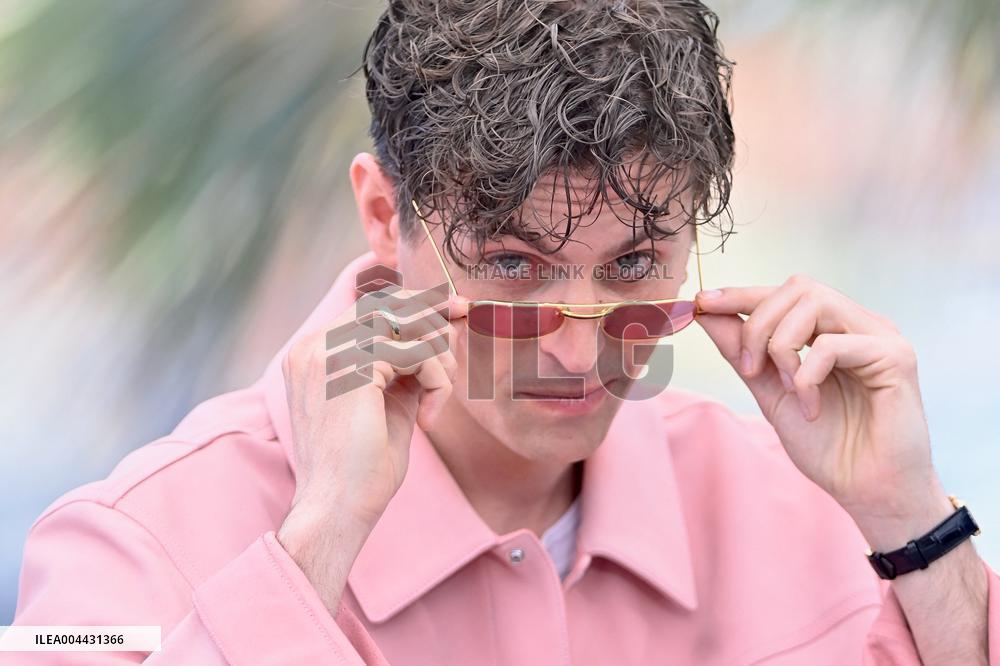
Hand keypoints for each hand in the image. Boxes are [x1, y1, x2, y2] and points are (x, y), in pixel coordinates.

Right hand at [276, 284, 466, 611]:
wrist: (338, 510)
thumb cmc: (362, 468)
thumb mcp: (389, 402)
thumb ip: (406, 365)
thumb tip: (443, 331)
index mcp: (315, 353)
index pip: (370, 305)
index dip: (417, 303)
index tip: (455, 309)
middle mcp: (314, 345)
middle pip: (388, 303)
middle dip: (433, 320)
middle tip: (454, 350)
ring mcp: (328, 353)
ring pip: (405, 323)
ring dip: (437, 356)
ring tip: (439, 394)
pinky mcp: (351, 368)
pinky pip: (414, 351)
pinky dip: (436, 378)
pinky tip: (430, 416)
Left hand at [694, 275, 952, 546]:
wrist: (867, 491)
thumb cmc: (827, 446)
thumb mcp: (770, 391)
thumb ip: (741, 351)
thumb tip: (704, 311)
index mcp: (833, 329)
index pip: (785, 293)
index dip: (741, 294)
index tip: (701, 302)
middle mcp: (859, 324)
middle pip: (798, 288)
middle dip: (759, 324)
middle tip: (749, 368)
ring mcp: (880, 337)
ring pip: (815, 303)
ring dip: (781, 345)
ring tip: (784, 387)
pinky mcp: (896, 357)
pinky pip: (833, 344)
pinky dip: (807, 375)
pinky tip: (810, 406)